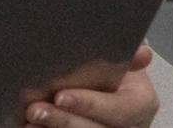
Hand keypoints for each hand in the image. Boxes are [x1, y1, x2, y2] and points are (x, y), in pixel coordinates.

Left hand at [24, 44, 159, 127]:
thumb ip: (127, 57)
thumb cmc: (110, 74)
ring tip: (29, 122)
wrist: (102, 87)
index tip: (61, 96)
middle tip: (35, 110)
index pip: (121, 109)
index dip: (91, 105)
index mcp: (139, 104)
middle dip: (64, 121)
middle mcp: (130, 127)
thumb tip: (143, 53)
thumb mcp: (120, 61)